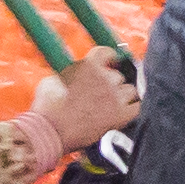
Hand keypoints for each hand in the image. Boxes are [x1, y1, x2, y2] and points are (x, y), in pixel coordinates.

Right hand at [18, 53, 137, 169]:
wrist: (50, 131)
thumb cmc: (47, 107)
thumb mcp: (53, 79)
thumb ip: (70, 73)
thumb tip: (73, 74)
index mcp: (88, 65)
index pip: (107, 52)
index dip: (110, 57)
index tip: (111, 61)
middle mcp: (105, 78)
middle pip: (118, 75)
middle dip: (111, 83)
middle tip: (102, 93)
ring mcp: (115, 97)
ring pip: (130, 90)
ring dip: (123, 96)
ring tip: (112, 105)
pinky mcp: (120, 115)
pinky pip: (137, 107)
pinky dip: (132, 108)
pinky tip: (125, 112)